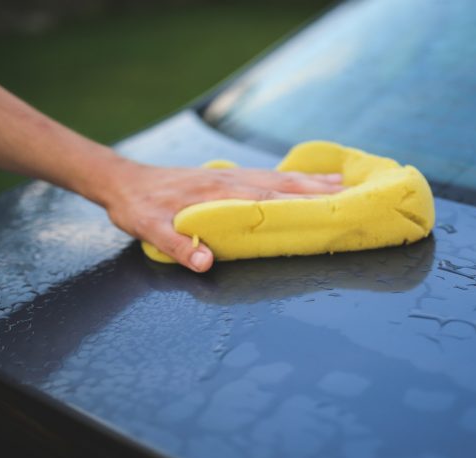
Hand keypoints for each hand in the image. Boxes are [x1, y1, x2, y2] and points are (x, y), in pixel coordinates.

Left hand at [93, 158, 344, 271]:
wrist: (122, 180)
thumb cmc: (137, 207)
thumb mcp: (149, 229)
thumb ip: (178, 245)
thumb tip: (207, 263)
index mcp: (218, 194)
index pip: (268, 199)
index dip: (301, 203)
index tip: (332, 207)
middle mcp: (230, 181)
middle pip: (283, 184)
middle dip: (319, 189)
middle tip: (353, 194)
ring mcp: (229, 177)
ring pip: (278, 177)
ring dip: (310, 181)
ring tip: (342, 183)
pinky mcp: (225, 178)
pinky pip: (266, 176)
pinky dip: (290, 177)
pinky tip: (302, 180)